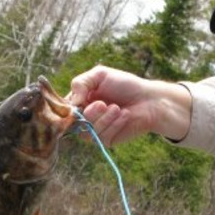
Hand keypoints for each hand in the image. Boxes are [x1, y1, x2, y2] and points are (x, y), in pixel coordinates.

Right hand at [67, 66, 190, 146]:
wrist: (149, 99)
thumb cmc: (125, 85)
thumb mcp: (101, 75)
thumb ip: (81, 82)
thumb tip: (72, 101)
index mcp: (80, 101)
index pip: (65, 110)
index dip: (70, 109)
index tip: (81, 102)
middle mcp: (85, 117)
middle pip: (74, 124)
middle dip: (89, 113)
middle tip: (103, 103)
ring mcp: (95, 129)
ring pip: (87, 133)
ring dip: (103, 120)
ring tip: (117, 108)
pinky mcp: (107, 140)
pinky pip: (101, 138)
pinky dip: (114, 125)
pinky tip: (125, 115)